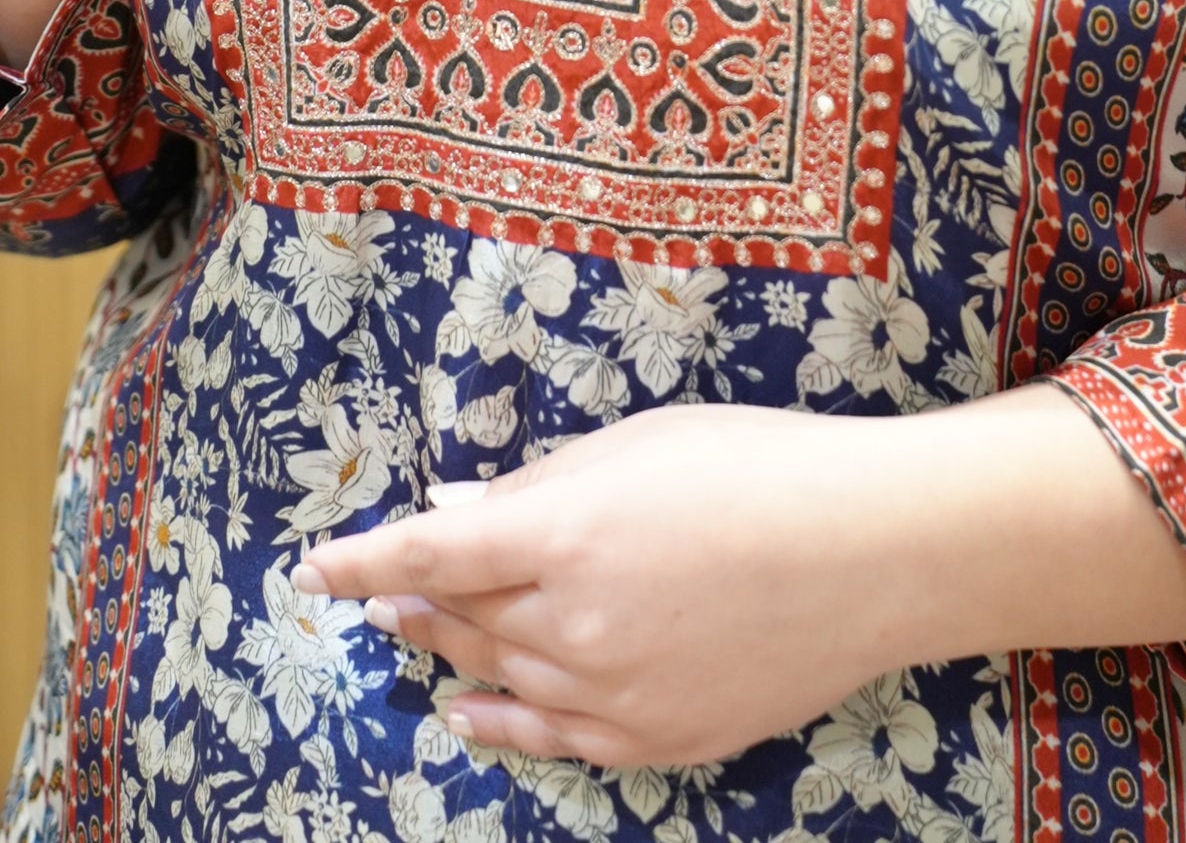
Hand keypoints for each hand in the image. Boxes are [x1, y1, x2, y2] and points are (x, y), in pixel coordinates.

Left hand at [293, 405, 923, 770]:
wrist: (874, 552)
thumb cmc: (762, 466)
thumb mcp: (643, 444)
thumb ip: (543, 484)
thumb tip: (460, 514)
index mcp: (564, 531)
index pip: (427, 554)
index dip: (361, 561)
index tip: (311, 568)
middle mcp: (571, 623)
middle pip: (461, 618)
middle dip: (412, 603)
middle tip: (384, 592)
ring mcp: (611, 693)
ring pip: (500, 676)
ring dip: (451, 653)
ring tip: (418, 638)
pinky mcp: (654, 740)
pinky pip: (552, 741)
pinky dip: (498, 727)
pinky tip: (465, 717)